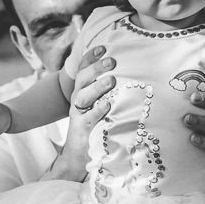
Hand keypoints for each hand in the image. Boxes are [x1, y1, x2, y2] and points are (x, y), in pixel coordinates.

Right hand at [41, 45, 115, 182]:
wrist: (78, 156)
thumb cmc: (94, 128)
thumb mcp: (99, 106)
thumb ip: (108, 92)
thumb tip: (127, 76)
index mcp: (82, 92)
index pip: (82, 70)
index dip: (90, 58)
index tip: (103, 47)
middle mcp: (77, 101)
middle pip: (83, 79)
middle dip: (96, 68)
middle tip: (112, 61)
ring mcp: (78, 115)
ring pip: (83, 96)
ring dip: (97, 86)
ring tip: (111, 79)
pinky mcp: (81, 130)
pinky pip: (88, 118)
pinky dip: (97, 111)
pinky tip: (108, 105)